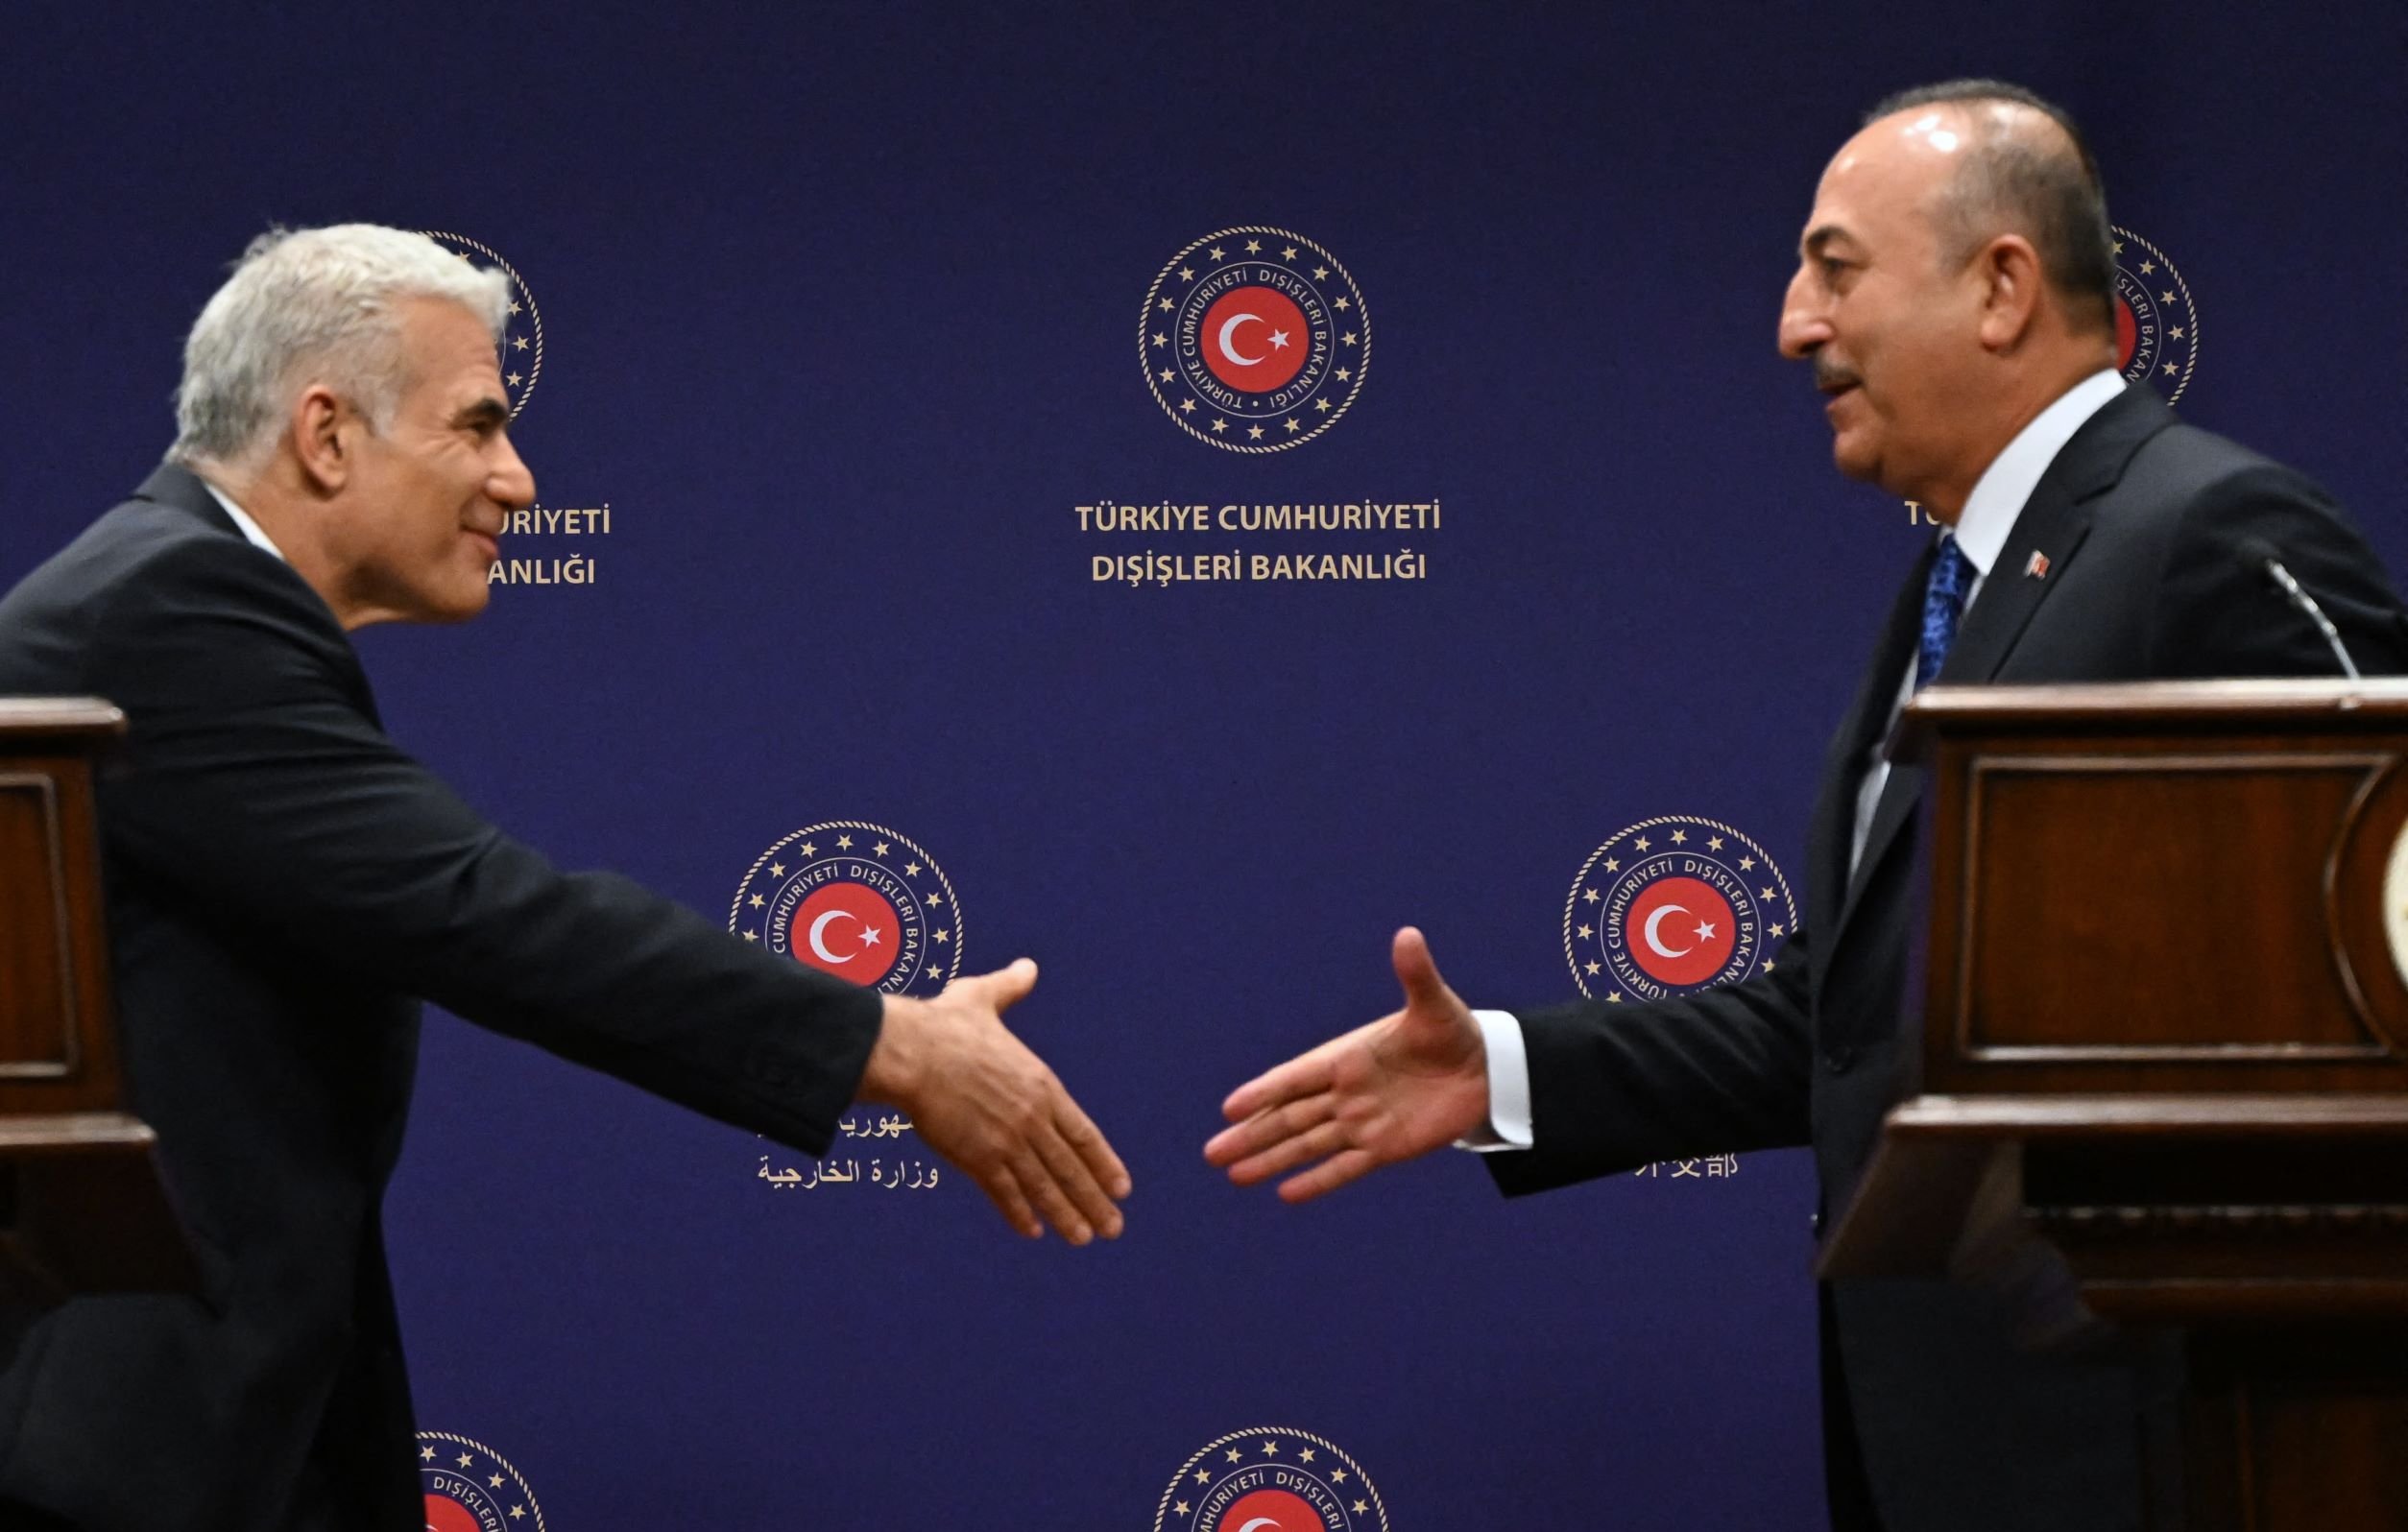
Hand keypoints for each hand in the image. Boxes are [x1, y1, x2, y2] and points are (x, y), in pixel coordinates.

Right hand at [860, 958, 1129, 1243]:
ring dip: (1066, 1214)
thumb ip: (1011, 988)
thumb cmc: (945, 1024)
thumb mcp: (985, 999)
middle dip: (1094, 1200)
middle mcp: (1031, 1117)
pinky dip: (1019, 1213)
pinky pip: (1003, 1192)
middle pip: (1070, 1167)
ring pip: (1043, 1186)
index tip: (1121, 1186)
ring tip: (1084, 1237)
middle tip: (1114, 1227)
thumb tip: (1027, 967)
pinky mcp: (975, 1157)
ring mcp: (1005, 1140)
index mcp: (1040, 1085)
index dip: (1103, 1163)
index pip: (1083, 1133)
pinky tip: (1033, 1231)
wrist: (911, 1051)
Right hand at [1205, 927, 1488, 1202]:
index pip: (1297, 1078)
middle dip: (1252, 1135)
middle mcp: (1345, 1092)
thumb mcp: (1434, 1004)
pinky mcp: (1385, 1148)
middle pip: (1289, 1117)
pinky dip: (1317, 1181)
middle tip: (1211, 1153)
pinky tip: (1285, 1193)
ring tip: (1234, 1175)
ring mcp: (1362, 1122)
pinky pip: (1344, 1167)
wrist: (1485, 1069)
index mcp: (1347, 1057)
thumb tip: (1408, 935)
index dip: (1265, 1093)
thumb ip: (1416, 975)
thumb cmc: (1452, 1030)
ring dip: (1271, 1160)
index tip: (1231, 1108)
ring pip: (1307, 1145)